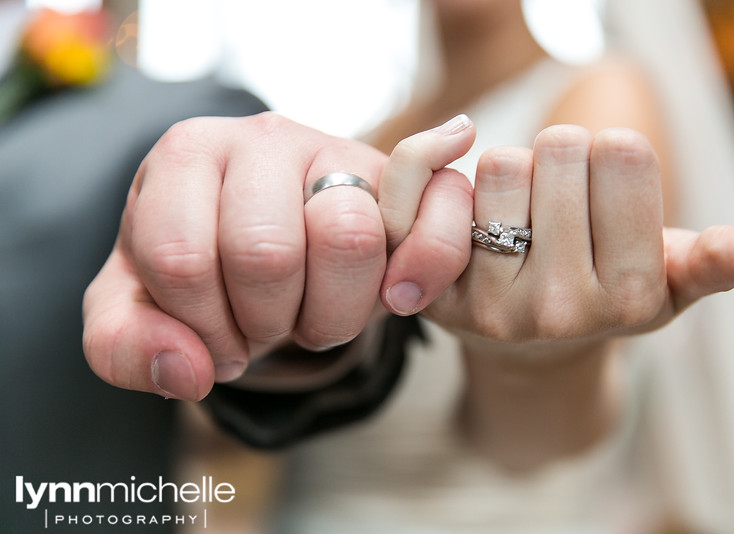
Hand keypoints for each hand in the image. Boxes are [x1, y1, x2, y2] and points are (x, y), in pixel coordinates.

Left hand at [82, 113, 475, 400]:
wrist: (275, 231)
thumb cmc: (206, 267)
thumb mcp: (140, 307)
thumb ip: (128, 346)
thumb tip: (189, 371)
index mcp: (185, 157)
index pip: (182, 256)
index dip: (203, 327)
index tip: (217, 339)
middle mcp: (263, 138)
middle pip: (266, 253)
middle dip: (268, 322)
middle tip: (268, 326)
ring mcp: (340, 148)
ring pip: (348, 237)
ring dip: (334, 312)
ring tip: (316, 311)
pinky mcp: (402, 171)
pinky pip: (437, 210)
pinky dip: (427, 268)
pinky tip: (397, 295)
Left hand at [386, 125, 733, 353]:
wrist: (527, 352)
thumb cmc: (603, 294)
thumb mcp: (666, 284)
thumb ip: (713, 263)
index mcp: (632, 293)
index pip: (623, 151)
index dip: (612, 154)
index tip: (606, 188)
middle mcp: (563, 306)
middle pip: (558, 148)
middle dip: (561, 159)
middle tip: (559, 200)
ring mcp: (497, 305)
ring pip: (502, 164)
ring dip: (513, 174)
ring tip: (522, 213)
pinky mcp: (443, 295)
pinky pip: (445, 194)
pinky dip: (462, 189)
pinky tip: (478, 223)